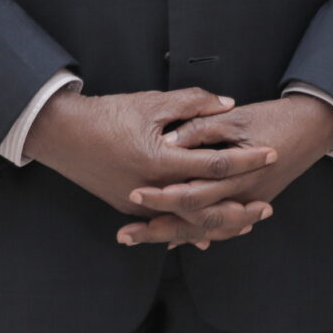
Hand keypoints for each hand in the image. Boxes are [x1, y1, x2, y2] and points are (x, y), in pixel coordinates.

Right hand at [27, 88, 281, 245]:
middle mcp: (149, 189)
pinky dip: (188, 224)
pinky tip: (207, 230)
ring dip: (217, 222)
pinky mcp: (127, 206)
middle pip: (205, 205)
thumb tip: (229, 105)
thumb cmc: (107, 113)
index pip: (215, 165)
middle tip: (267, 205)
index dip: (247, 159)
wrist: (60, 132)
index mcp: (160, 160)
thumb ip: (195, 103)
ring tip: (245, 221)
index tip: (271, 154)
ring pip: (185, 221)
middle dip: (238, 207)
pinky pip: (165, 220)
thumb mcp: (153, 102)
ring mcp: (136, 202)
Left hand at [116, 95, 332, 246]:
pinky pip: (221, 224)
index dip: (164, 197)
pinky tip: (174, 237)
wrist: (315, 125)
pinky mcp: (252, 201)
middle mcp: (245, 196)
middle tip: (125, 233)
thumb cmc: (276, 118)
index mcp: (240, 175)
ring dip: (173, 234)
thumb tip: (168, 140)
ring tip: (139, 237)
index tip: (135, 195)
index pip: (195, 194)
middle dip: (159, 228)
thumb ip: (202, 128)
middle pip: (196, 221)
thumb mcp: (236, 117)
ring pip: (207, 228)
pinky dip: (197, 232)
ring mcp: (251, 202)